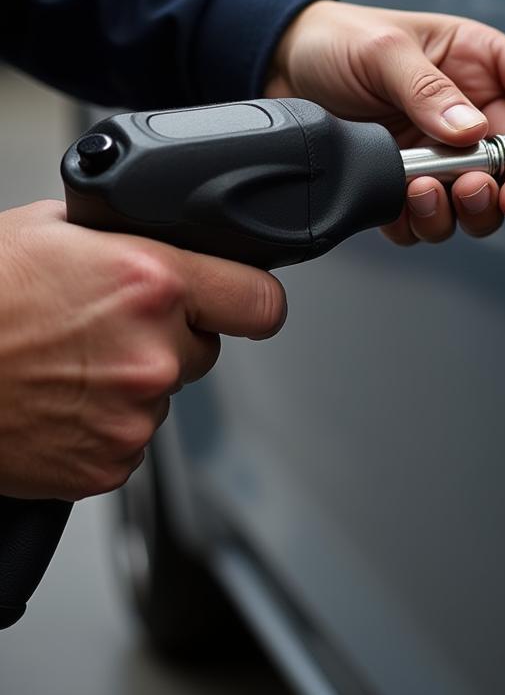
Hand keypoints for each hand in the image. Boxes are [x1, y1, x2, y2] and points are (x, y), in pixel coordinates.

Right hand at [0, 201, 285, 500]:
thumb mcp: (53, 230)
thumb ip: (129, 238)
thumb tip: (162, 238)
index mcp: (154, 283)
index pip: (261, 302)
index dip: (250, 301)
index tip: (240, 302)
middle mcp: (155, 351)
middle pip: (207, 349)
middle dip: (173, 338)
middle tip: (111, 330)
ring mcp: (134, 414)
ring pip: (165, 395)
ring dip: (134, 384)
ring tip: (70, 366)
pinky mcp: (109, 464)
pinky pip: (131, 439)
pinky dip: (104, 426)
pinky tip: (60, 403)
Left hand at [265, 0, 504, 243]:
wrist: (276, 67)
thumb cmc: (337, 40)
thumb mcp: (383, 52)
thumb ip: (428, 91)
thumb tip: (468, 133)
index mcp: (478, 64)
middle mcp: (469, 112)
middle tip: (498, 196)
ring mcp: (441, 154)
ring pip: (482, 200)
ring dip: (466, 210)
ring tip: (431, 194)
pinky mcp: (408, 185)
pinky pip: (431, 220)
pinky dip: (421, 223)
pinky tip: (400, 203)